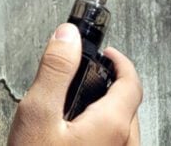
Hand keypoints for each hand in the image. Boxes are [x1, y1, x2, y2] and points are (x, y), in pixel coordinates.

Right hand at [8, 23, 141, 145]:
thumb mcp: (39, 113)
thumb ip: (55, 71)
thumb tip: (67, 36)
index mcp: (112, 124)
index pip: (131, 82)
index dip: (120, 61)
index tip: (107, 52)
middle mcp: (122, 143)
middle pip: (129, 105)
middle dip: (112, 85)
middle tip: (93, 74)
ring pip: (123, 127)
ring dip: (109, 110)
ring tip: (84, 103)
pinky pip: (114, 143)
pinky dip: (103, 130)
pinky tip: (80, 132)